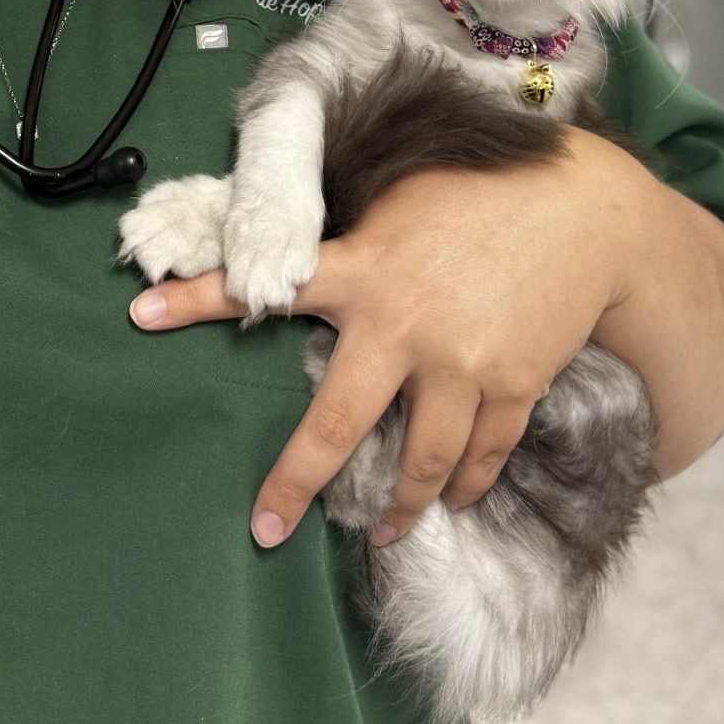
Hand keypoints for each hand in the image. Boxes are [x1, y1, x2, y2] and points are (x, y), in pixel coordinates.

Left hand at [128, 128, 637, 547]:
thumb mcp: (398, 202)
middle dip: (296, 481)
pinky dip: (468, 482)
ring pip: (421, 461)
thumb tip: (305, 264)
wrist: (585, 213)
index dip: (197, 299)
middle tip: (266, 528)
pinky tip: (455, 498)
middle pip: (338, 423)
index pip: (266, 284)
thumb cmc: (478, 192)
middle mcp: (404, 326)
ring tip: (380, 531)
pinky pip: (482, 454)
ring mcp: (462, 365)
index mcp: (363, 269)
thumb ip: (354, 246)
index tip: (138, 314)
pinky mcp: (513, 386)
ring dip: (399, 505)